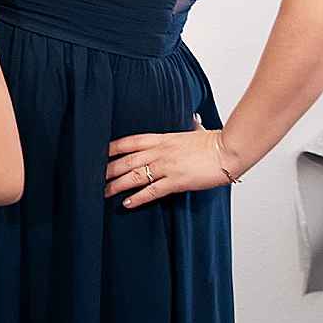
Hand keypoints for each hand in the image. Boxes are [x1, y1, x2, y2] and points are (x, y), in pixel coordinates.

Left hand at [106, 115, 230, 208]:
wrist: (229, 150)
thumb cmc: (216, 142)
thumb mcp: (198, 130)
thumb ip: (191, 126)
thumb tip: (194, 119)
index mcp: (163, 138)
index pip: (130, 141)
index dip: (112, 147)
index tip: (99, 153)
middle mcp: (159, 151)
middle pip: (126, 160)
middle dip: (108, 169)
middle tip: (93, 177)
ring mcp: (166, 166)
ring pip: (134, 176)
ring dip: (116, 185)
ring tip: (104, 192)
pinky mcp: (176, 181)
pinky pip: (151, 191)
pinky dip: (137, 198)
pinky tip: (126, 203)